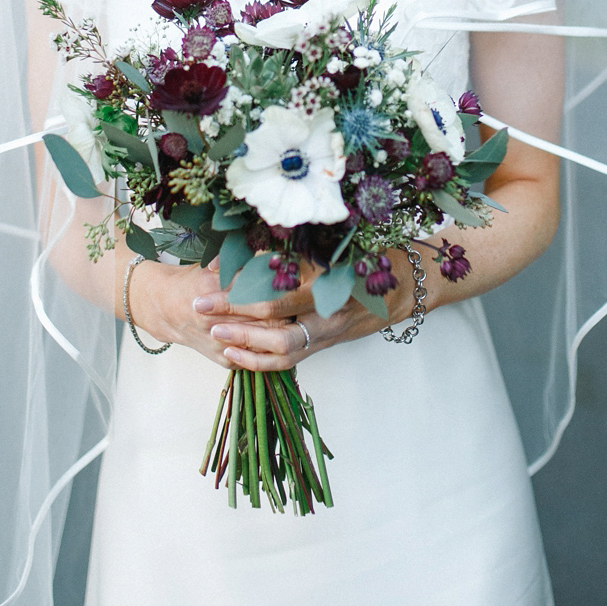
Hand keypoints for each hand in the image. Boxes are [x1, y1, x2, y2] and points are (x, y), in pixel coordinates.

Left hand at [186, 252, 414, 373]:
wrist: (404, 285)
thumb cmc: (364, 255)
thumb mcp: (329, 244)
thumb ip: (288, 248)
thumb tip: (237, 250)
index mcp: (328, 282)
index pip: (277, 293)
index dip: (239, 290)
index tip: (209, 281)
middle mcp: (328, 312)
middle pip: (276, 325)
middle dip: (235, 319)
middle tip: (202, 309)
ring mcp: (327, 333)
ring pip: (283, 351)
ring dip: (246, 345)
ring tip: (216, 335)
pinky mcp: (324, 344)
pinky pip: (290, 361)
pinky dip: (260, 361)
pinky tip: (236, 354)